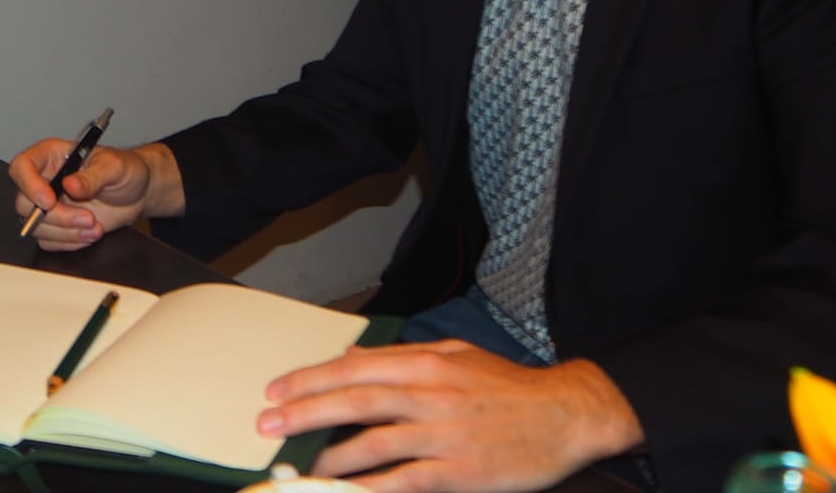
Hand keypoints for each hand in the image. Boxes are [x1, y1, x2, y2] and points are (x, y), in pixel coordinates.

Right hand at [7, 140, 182, 250]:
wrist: (138, 193)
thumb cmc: (125, 170)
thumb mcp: (114, 166)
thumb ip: (92, 176)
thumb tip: (71, 184)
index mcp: (51, 156)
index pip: (22, 167)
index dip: (29, 185)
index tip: (50, 201)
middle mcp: (45, 180)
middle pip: (25, 204)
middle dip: (57, 217)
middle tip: (87, 218)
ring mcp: (48, 206)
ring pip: (36, 227)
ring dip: (66, 232)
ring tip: (94, 226)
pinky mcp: (56, 226)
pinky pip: (48, 242)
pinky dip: (70, 242)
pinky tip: (90, 233)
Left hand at [257, 340, 643, 491]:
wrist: (566, 415)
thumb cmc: (509, 388)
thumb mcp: (456, 355)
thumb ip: (403, 357)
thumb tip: (353, 358)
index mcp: (426, 364)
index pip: (354, 369)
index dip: (310, 379)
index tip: (277, 390)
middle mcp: (429, 394)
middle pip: (354, 401)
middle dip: (305, 413)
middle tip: (268, 425)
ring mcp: (443, 434)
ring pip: (373, 443)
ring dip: (330, 456)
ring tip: (298, 466)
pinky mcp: (459, 470)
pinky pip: (406, 481)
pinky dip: (373, 488)